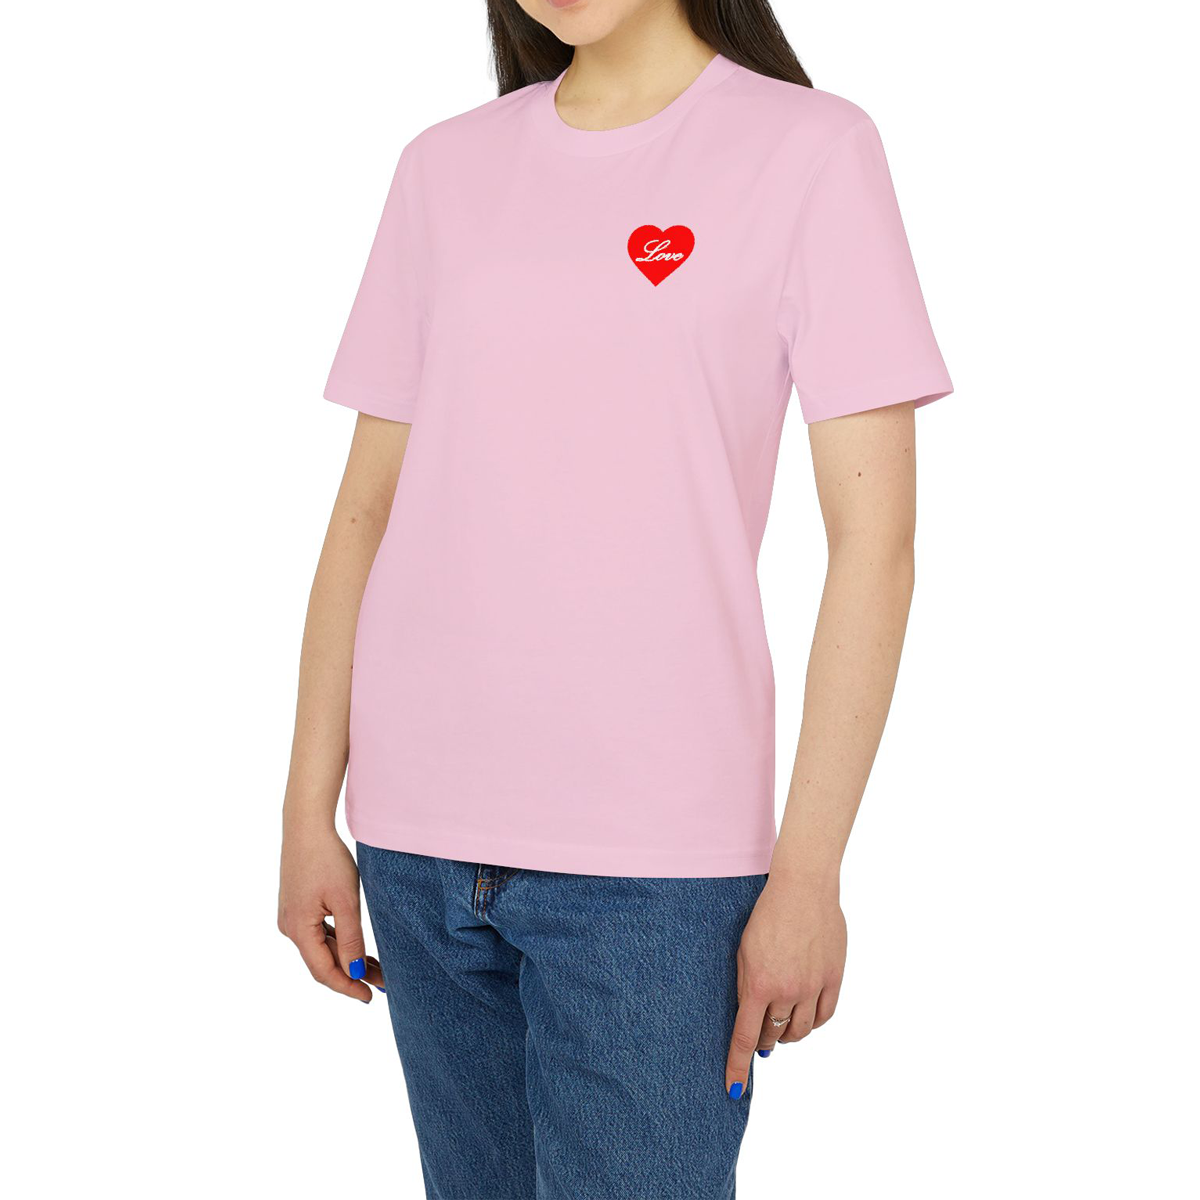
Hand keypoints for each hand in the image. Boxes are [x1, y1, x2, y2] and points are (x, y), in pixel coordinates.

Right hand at [278, 823, 383, 1000]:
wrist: (306, 826)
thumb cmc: (327, 859)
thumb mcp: (345, 901)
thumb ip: (350, 939)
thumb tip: (355, 973)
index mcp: (298, 929)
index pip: (323, 971)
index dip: (347, 987)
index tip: (370, 997)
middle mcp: (290, 927)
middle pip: (322, 961)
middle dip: (352, 974)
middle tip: (383, 984)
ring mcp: (291, 916)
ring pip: (322, 948)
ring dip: (347, 959)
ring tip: (377, 968)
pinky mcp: (297, 906)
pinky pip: (318, 933)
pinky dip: (338, 943)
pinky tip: (357, 947)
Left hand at [724, 873, 846, 1095]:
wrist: (803, 889)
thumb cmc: (767, 915)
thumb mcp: (744, 951)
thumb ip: (746, 987)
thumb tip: (750, 1019)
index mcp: (759, 984)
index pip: (744, 1036)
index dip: (737, 1065)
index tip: (734, 1087)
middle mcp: (788, 991)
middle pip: (773, 1034)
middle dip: (763, 1041)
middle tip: (759, 1038)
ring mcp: (814, 986)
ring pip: (800, 1030)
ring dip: (788, 1035)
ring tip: (781, 1027)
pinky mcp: (834, 978)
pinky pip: (825, 1016)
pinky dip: (813, 1023)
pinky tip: (804, 1018)